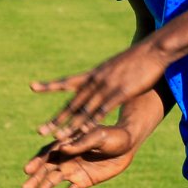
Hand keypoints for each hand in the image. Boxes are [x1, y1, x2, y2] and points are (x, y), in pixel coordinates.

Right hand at [21, 123, 136, 187]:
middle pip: (45, 170)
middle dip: (34, 180)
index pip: (48, 153)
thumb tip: (62, 149)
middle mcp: (65, 157)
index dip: (37, 161)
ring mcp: (72, 170)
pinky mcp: (82, 181)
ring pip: (52, 183)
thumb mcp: (99, 136)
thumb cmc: (113, 135)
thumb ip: (81, 143)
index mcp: (66, 143)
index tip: (27, 170)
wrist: (128, 145)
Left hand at [34, 38, 171, 141]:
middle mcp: (96, 80)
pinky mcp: (120, 92)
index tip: (32, 87)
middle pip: (73, 103)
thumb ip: (106, 74)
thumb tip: (100, 77)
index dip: (50, 85)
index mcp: (94, 73)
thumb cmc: (139, 58)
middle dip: (57, 118)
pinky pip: (102, 111)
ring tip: (58, 138)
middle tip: (41, 131)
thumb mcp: (117, 65)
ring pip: (84, 110)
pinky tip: (84, 133)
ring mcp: (107, 87)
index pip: (67, 81)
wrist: (155, 49)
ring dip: (71, 125)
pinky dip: (92, 122)